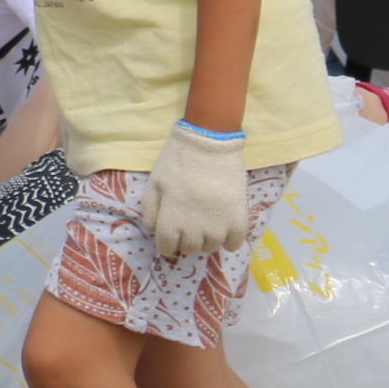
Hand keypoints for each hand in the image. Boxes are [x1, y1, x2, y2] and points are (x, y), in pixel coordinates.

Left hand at [141, 121, 253, 258]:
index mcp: (171, 218)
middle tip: (188, 221)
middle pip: (189, 248)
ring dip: (206, 238)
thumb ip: (150, 210)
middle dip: (185, 238)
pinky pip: (235, 243)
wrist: (211, 139)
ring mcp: (218, 224)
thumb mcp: (154, 182)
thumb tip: (154, 231)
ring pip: (211, 247)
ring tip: (206, 221)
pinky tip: (224, 227)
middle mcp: (194, 227)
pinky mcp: (238, 217)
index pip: (167, 247)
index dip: (167, 241)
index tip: (171, 232)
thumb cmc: (178, 159)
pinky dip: (229, 240)